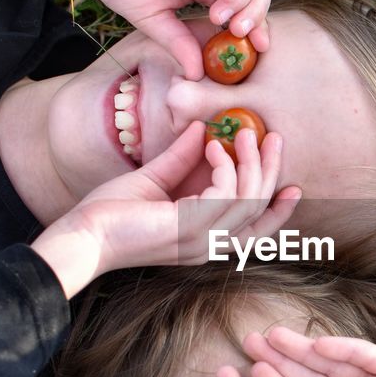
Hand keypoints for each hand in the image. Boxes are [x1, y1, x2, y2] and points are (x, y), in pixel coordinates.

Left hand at [30, 122, 298, 297]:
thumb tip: (202, 131)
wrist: (83, 235)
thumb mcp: (154, 180)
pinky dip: (225, 165)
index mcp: (205, 240)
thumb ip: (180, 160)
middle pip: (260, 210)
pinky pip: (226, 192)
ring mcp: (202, 239)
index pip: (256, 231)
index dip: (278, 209)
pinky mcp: (190, 226)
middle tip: (272, 137)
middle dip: (270, 171)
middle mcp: (209, 245)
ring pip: (249, 199)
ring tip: (245, 131)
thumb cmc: (110, 215)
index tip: (292, 183)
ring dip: (252, 162)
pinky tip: (213, 146)